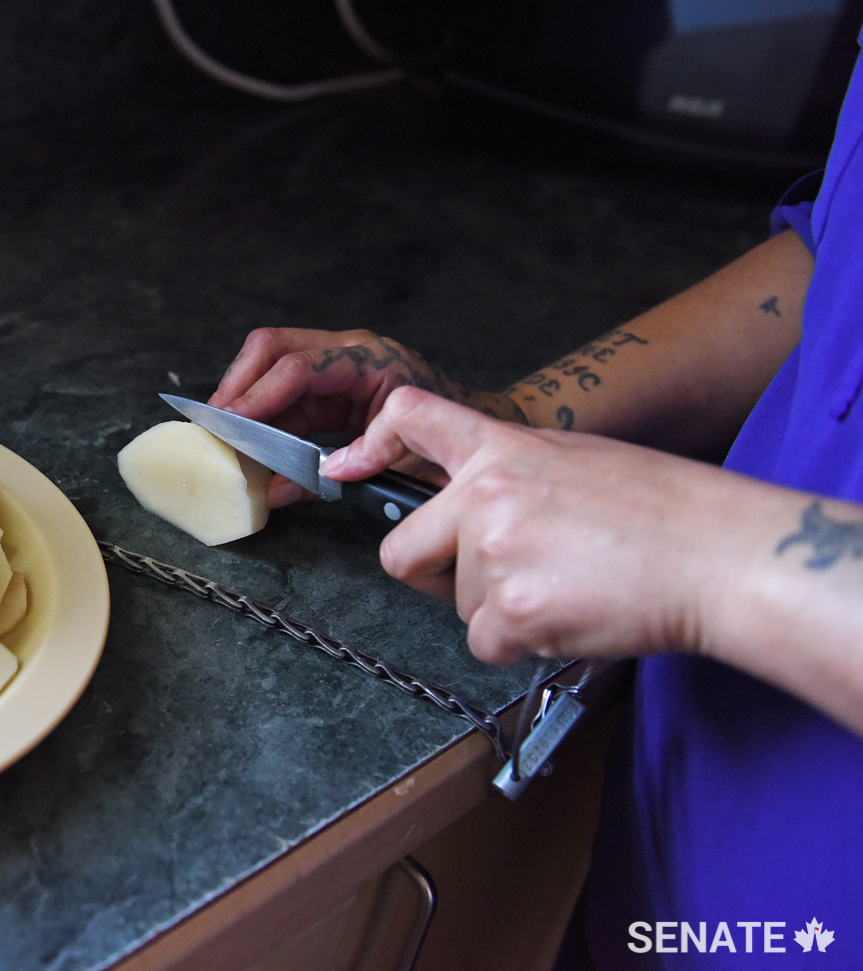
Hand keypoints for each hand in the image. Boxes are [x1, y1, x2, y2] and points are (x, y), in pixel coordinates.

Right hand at [208, 328, 514, 506]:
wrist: (484, 435)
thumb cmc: (453, 443)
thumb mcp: (396, 459)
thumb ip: (334, 474)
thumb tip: (275, 490)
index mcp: (369, 361)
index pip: (297, 367)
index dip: (258, 396)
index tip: (229, 422)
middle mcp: (348, 353)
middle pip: (272, 347)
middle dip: (238, 383)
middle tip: (213, 421)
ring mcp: (339, 365)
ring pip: (271, 365)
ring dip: (245, 399)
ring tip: (223, 433)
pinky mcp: (333, 386)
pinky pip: (286, 393)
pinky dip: (264, 417)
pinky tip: (250, 442)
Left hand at [321, 386, 732, 664]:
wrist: (717, 555)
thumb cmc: (664, 510)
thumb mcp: (577, 460)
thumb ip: (511, 475)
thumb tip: (474, 507)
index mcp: (501, 449)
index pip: (409, 418)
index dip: (368, 445)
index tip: (344, 467)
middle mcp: (483, 496)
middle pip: (401, 551)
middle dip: (433, 575)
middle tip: (493, 578)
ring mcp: (492, 554)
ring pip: (457, 605)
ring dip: (499, 611)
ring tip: (568, 586)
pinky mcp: (507, 613)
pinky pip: (485, 643)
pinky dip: (521, 643)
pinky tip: (570, 614)